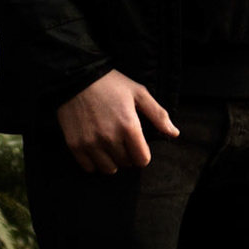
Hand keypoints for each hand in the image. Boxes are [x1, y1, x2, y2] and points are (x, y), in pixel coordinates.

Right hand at [55, 70, 178, 173]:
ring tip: (110, 145)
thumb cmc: (111, 84)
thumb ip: (158, 115)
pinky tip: (96, 148)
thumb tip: (174, 133)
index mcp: (128, 126)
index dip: (143, 154)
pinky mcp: (75, 145)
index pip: (142, 160)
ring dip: (112, 161)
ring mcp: (91, 143)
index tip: (138, 145)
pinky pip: (89, 167)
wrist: (77, 78)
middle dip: (128, 155)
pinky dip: (94, 162)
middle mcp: (109, 138)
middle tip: (122, 140)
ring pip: (108, 169)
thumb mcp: (139, 93)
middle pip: (126, 163)